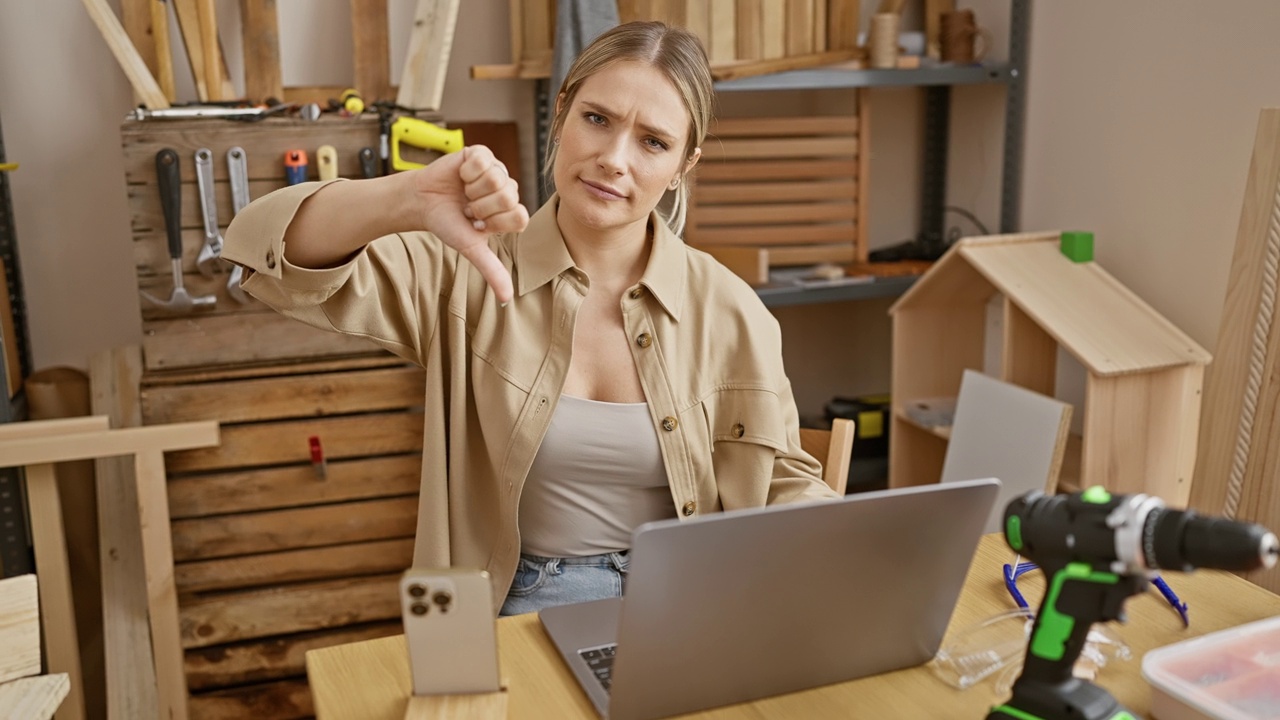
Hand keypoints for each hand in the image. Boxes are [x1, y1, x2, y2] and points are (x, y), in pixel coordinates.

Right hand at [411, 145, 528, 302]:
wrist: (421, 202)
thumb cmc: (447, 223)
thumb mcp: (471, 248)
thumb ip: (492, 271)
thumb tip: (506, 300)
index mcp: (510, 211)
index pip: (520, 216)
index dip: (495, 222)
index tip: (477, 224)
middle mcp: (507, 189)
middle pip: (508, 197)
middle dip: (480, 206)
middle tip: (468, 207)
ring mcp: (496, 169)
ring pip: (496, 178)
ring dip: (472, 189)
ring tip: (463, 192)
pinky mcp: (481, 153)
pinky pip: (482, 161)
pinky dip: (465, 171)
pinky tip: (460, 176)